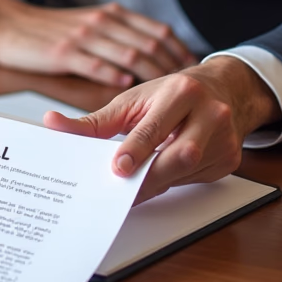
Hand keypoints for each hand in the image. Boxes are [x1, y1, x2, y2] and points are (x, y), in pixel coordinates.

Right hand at [0, 0, 196, 86]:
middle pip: (150, 44)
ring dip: (152, 78)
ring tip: (168, 99)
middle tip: (190, 93)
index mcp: (109, 14)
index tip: (196, 74)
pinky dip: (116, 78)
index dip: (181, 53)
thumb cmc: (47, 33)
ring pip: (129, 55)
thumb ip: (114, 41)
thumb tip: (145, 68)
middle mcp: (101, 22)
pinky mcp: (64, 52)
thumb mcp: (85, 28)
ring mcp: (83, 36)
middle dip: (174, 69)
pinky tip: (129, 92)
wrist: (5, 25)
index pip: (158, 31)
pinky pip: (97, 65)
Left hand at [43, 55, 281, 200]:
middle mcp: (209, 113)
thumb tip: (51, 123)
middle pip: (180, 154)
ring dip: (159, 182)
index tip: (118, 168)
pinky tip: (159, 179)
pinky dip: (174, 181)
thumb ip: (95, 120)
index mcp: (181, 91)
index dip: (136, 149)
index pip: (155, 126)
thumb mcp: (132, 100)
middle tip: (120, 192)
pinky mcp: (230, 158)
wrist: (222, 89)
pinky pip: (198, 178)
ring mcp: (224, 137)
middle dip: (148, 176)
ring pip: (188, 171)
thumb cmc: (169, 94)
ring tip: (132, 190)